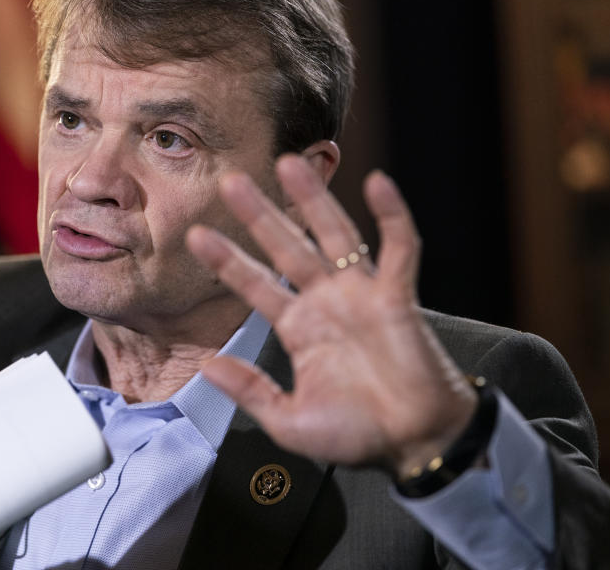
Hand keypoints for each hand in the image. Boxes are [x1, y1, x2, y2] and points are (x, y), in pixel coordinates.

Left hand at [186, 155, 477, 476]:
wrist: (413, 445)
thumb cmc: (356, 436)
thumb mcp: (289, 421)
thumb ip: (250, 391)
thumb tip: (208, 366)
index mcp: (298, 328)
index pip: (255, 284)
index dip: (228, 260)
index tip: (196, 235)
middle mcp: (326, 303)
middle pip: (287, 247)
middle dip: (259, 215)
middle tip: (230, 181)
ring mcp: (362, 295)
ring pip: (335, 235)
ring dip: (314, 200)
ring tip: (290, 163)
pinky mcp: (398, 298)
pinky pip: (399, 248)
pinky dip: (392, 216)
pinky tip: (377, 183)